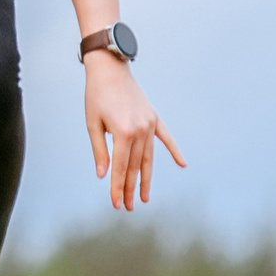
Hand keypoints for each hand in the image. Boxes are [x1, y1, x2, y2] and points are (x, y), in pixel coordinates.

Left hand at [84, 52, 184, 210]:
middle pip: (135, 166)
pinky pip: (166, 138)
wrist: (110, 68)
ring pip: (148, 158)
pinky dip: (174, 151)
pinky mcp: (154, 117)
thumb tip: (104, 176)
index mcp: (123, 132)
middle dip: (130, 188)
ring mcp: (149, 124)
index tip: (116, 204)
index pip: (120, 167)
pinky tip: (182, 164)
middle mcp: (140, 130)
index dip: (118, 188)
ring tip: (143, 197)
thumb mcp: (92, 124)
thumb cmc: (96, 96)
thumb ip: (100, 151)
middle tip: (128, 207)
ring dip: (145, 178)